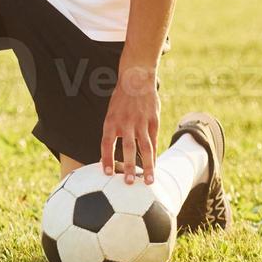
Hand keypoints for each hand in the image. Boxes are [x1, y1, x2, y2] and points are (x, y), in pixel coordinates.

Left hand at [99, 65, 158, 184]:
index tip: (107, 174)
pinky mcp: (153, 120)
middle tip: (129, 183)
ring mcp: (141, 121)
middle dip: (128, 166)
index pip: (107, 143)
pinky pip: (153, 141)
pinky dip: (153, 156)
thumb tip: (107, 158)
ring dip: (147, 166)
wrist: (136, 78)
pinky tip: (154, 167)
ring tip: (149, 181)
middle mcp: (126, 122)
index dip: (106, 159)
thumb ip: (112, 134)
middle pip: (127, 148)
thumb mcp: (111, 114)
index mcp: (111, 121)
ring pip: (145, 147)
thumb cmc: (121, 101)